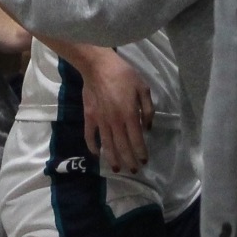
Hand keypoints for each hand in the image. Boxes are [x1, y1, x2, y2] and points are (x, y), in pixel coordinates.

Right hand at [72, 48, 151, 172]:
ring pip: (107, 145)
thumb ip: (147, 109)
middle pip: (122, 146)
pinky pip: (90, 135)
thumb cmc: (123, 75)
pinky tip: (96, 154)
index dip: (140, 153)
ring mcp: (100, 120)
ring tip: (116, 169)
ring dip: (112, 158)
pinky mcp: (89, 117)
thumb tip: (147, 127)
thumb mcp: (143, 88)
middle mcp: (115, 121)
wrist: (98, 66)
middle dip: (128, 160)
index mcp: (129, 114)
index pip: (136, 140)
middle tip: (133, 170)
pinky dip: (92, 146)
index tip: (144, 161)